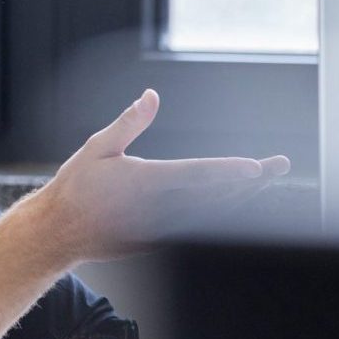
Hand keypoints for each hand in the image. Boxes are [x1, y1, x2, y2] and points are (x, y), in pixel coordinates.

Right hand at [34, 89, 286, 261]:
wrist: (58, 232)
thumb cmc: (76, 187)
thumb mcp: (97, 147)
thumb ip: (129, 123)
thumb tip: (152, 96)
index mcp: (144, 181)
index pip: (195, 175)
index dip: (228, 171)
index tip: (255, 167)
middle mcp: (158, 208)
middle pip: (215, 196)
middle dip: (252, 181)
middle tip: (279, 166)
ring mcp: (161, 228)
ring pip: (212, 214)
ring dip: (243, 198)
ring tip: (267, 181)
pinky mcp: (159, 241)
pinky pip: (199, 228)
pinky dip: (223, 215)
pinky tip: (238, 204)